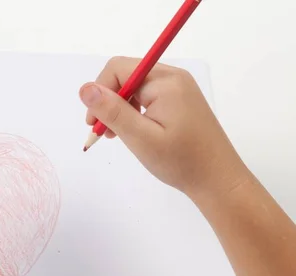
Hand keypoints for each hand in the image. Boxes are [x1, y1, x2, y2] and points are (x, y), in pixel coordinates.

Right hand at [79, 57, 249, 198]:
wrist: (217, 180)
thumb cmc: (180, 161)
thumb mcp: (140, 138)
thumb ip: (112, 111)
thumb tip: (85, 88)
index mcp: (165, 81)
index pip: (118, 68)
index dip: (99, 92)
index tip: (94, 123)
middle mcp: (173, 77)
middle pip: (125, 75)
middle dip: (108, 101)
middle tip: (104, 133)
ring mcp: (178, 88)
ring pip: (134, 87)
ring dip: (119, 108)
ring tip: (116, 135)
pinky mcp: (179, 101)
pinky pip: (147, 96)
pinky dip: (133, 111)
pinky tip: (133, 131)